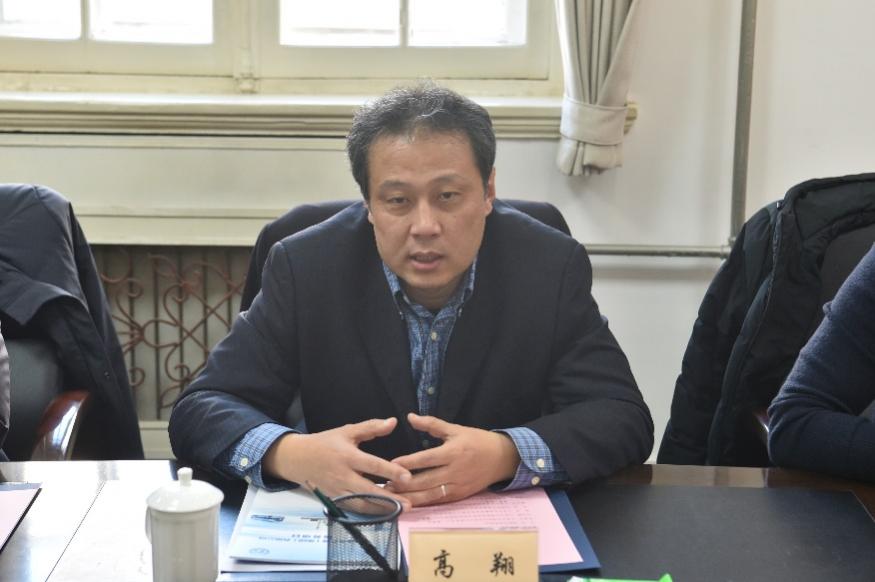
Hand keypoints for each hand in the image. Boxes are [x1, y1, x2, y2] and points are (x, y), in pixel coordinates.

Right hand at [263, 417, 412, 510]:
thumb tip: (393, 422)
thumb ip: (371, 427)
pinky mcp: (334, 500)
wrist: (297, 459)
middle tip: (409, 504)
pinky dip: (368, 513)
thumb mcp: (347, 431)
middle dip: (389, 499)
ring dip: (381, 509)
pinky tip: (383, 513)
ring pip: (361, 504)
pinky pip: (353, 509)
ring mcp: (337, 490)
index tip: (408, 477)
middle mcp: (342, 475)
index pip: (372, 464)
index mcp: (347, 456)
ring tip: (400, 512)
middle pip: (368, 490)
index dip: (390, 471)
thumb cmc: (325, 443)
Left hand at [386, 413, 520, 505]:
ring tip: (392, 497)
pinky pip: (439, 501)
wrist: (502, 458)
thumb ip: (432, 424)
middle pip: (425, 480)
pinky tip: (409, 503)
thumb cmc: (477, 441)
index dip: (408, 463)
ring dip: (410, 497)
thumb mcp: (456, 429)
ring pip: (430, 495)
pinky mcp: (460, 496)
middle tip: (384, 485)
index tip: (391, 464)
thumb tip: (410, 417)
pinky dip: (423, 503)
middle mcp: (455, 471)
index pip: (426, 459)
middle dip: (404, 485)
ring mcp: (458, 486)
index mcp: (453, 452)